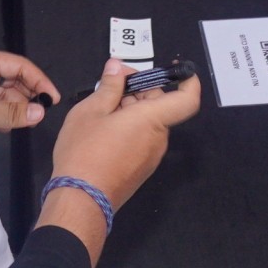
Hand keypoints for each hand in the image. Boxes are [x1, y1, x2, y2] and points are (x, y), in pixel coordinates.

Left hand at [0, 49, 57, 133]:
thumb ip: (11, 113)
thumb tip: (41, 113)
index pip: (20, 66)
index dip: (39, 80)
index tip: (53, 98)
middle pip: (14, 79)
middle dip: (27, 96)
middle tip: (40, 114)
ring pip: (5, 94)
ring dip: (14, 108)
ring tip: (22, 123)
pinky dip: (2, 115)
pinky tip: (6, 126)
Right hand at [50, 59, 201, 210]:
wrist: (80, 200)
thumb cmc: (85, 151)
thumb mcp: (91, 111)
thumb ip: (109, 86)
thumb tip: (117, 67)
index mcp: (152, 120)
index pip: (187, 100)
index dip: (188, 82)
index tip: (177, 69)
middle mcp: (158, 139)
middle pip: (160, 106)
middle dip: (139, 90)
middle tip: (110, 84)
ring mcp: (150, 157)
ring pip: (148, 122)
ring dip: (130, 109)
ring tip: (99, 108)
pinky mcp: (139, 169)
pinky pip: (141, 139)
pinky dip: (128, 127)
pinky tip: (101, 128)